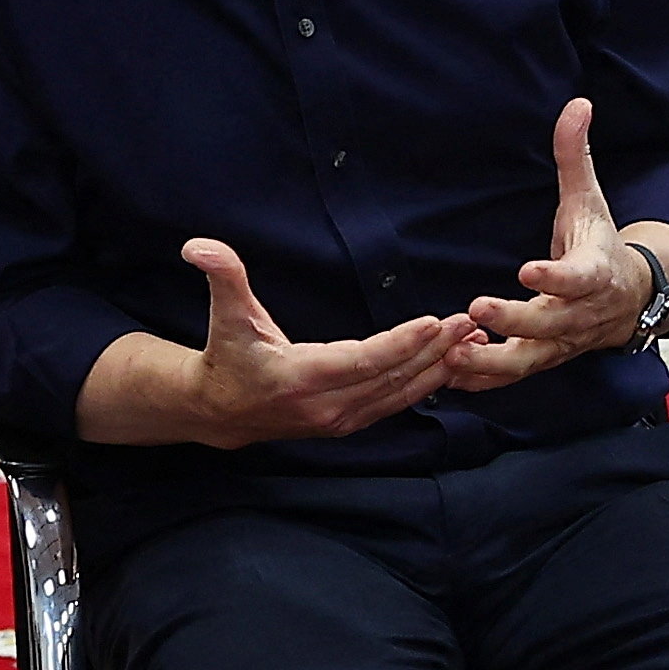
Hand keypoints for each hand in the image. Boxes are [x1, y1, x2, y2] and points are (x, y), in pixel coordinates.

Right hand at [172, 238, 475, 444]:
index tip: (433, 322)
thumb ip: (222, 277)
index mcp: (299, 377)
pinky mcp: (350, 423)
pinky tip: (451, 362)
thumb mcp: (226, 315)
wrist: (220, 411)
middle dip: (433, 351)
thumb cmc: (228, 355)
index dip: (399, 344)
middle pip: (390, 379)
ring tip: (472, 341)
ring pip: (399, 394)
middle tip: (467, 323)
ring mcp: (340, 420)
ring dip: (438, 368)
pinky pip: (395, 403)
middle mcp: (324, 407)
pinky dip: (426, 383)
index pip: (360, 362)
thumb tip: (196, 246)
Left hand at [448, 96, 668, 391]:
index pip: (578, 279)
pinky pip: (514, 376)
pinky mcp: (543, 359)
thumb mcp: (590, 200)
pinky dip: (485, 378)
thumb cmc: (600, 245)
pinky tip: (450, 373)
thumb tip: (577, 104)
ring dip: (492, 361)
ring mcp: (562, 343)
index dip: (555, 277)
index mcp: (595, 273)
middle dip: (515, 320)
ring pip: (529, 359)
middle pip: (550, 324)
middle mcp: (580, 314)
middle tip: (477, 308)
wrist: (630, 299)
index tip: (529, 270)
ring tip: (455, 354)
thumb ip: (575, 156)